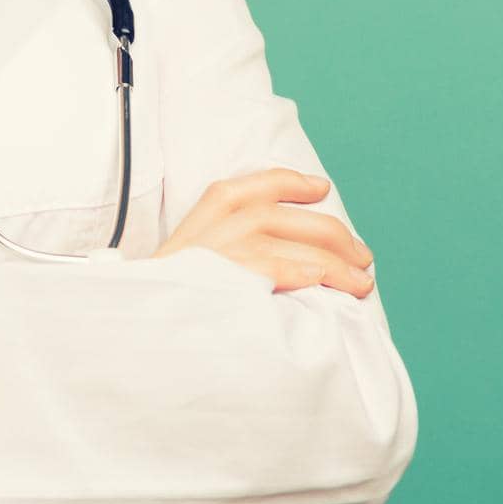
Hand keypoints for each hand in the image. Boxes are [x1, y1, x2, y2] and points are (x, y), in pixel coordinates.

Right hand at [148, 167, 375, 296]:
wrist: (139, 320)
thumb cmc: (172, 293)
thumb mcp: (193, 251)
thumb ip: (230, 237)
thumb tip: (286, 243)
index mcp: (212, 206)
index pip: (263, 182)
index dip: (297, 184)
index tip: (321, 189)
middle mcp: (223, 220)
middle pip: (292, 215)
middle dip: (335, 234)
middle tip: (361, 257)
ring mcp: (229, 247)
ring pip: (300, 243)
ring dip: (340, 263)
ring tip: (363, 282)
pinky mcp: (237, 276)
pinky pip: (291, 269)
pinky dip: (320, 276)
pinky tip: (339, 288)